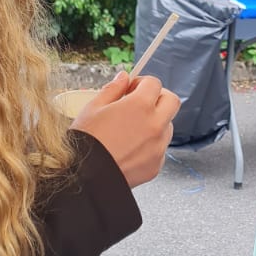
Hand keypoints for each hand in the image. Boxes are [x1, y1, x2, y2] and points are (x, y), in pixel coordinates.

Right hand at [71, 73, 179, 187]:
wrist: (84, 177)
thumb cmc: (86, 142)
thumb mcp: (93, 107)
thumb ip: (113, 89)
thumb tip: (123, 77)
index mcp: (140, 106)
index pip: (154, 83)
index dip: (142, 83)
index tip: (132, 89)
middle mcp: (155, 125)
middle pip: (171, 101)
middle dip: (158, 98)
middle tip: (141, 103)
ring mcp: (158, 146)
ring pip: (167, 125)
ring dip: (156, 122)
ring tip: (132, 129)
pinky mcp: (156, 165)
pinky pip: (160, 148)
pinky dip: (151, 144)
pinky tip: (131, 148)